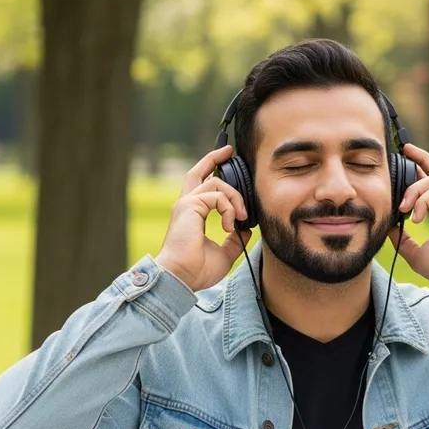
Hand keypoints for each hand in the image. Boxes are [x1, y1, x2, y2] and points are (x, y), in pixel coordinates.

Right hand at [154, 145, 251, 291]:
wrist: (182, 277)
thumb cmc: (197, 270)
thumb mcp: (225, 254)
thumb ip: (235, 240)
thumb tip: (246, 230)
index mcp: (193, 215)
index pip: (202, 187)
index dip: (213, 173)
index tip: (227, 163)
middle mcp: (187, 205)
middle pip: (199, 172)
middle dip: (214, 158)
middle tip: (229, 152)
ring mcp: (186, 204)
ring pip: (216, 183)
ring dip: (234, 198)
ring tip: (240, 217)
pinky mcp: (189, 206)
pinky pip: (216, 195)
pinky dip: (228, 208)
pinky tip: (228, 225)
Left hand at [388, 144, 428, 286]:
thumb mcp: (415, 253)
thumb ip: (402, 239)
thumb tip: (387, 225)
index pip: (428, 189)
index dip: (415, 178)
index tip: (399, 171)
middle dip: (421, 158)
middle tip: (405, 150)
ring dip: (413, 191)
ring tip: (403, 208)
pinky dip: (422, 200)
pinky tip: (416, 216)